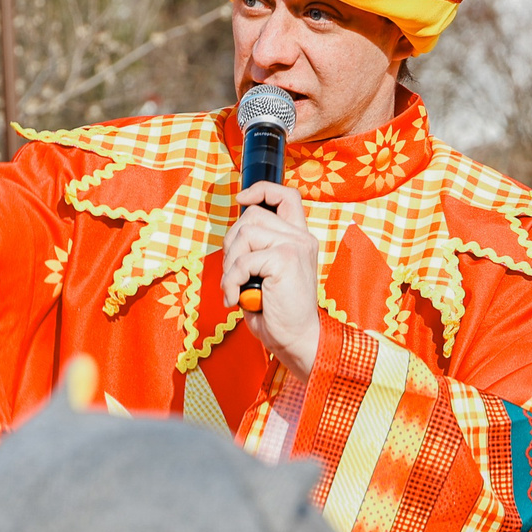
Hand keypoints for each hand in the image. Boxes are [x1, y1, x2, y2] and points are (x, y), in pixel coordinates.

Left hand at [221, 181, 321, 378]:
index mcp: (299, 239)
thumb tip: (233, 236)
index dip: (262, 190)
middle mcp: (301, 238)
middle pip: (253, 215)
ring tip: (235, 287)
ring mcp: (295, 246)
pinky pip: (243, 260)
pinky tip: (236, 298)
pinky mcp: (286, 259)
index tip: (241, 200)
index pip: (286, 196)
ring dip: (230, 263)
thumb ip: (257, 249)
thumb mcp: (266, 274)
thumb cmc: (278, 313)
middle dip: (231, 242)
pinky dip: (231, 280)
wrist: (297, 340)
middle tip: (232, 274)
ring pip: (245, 233)